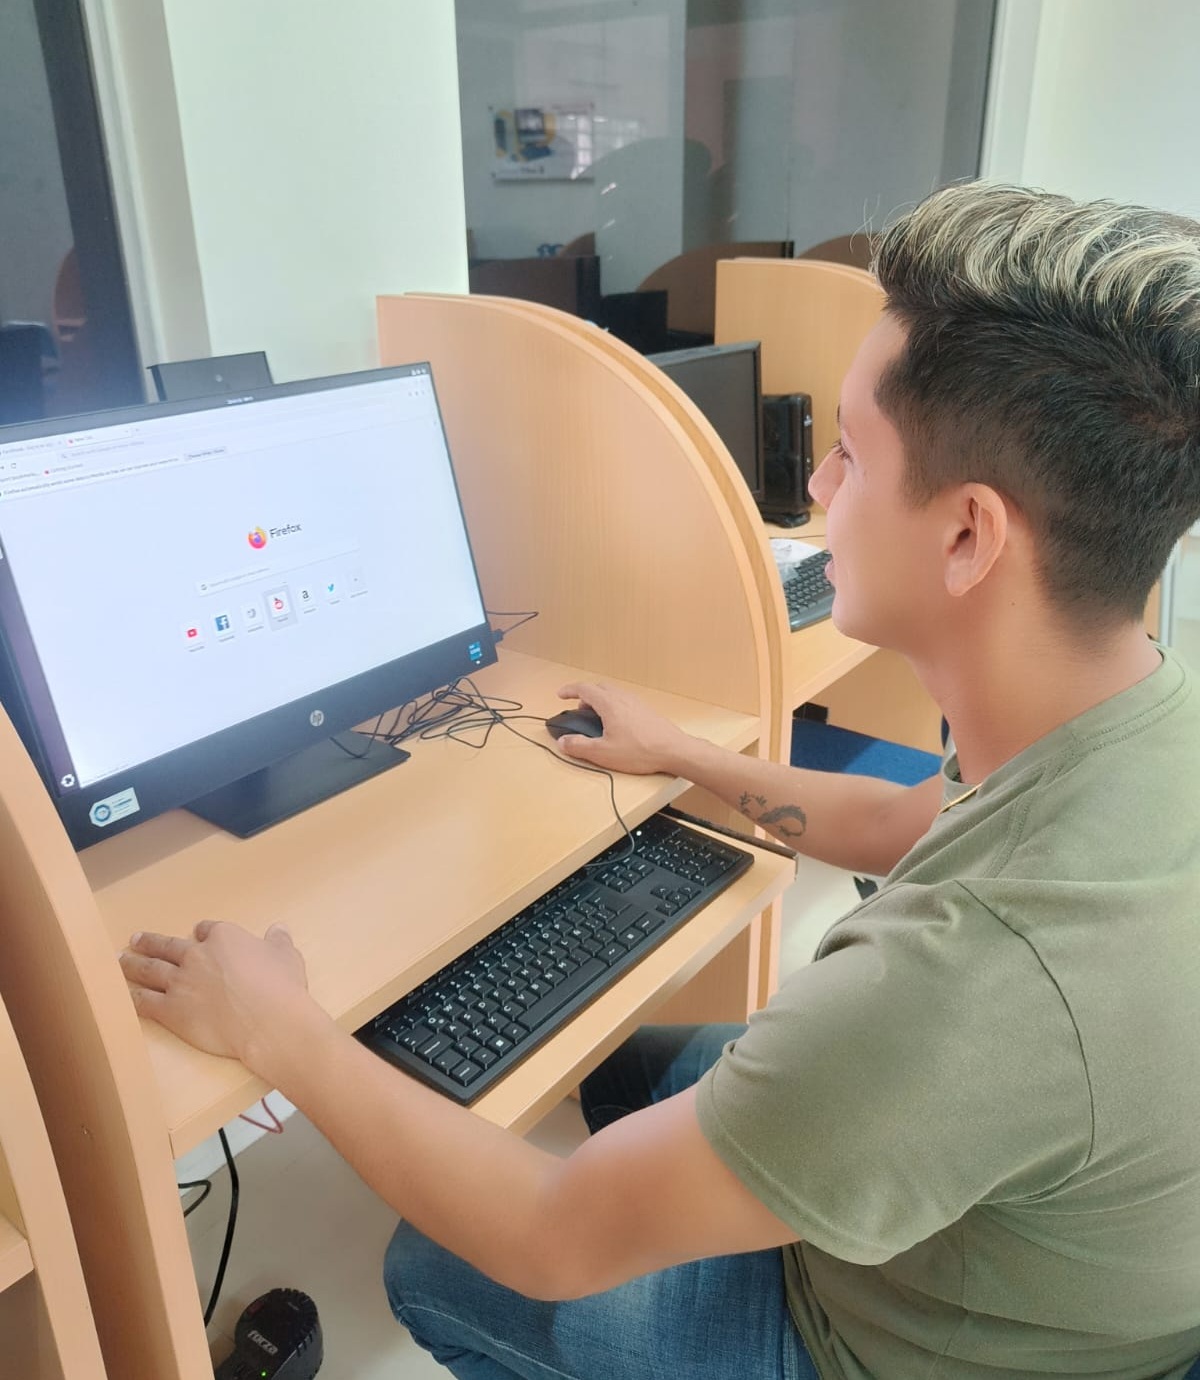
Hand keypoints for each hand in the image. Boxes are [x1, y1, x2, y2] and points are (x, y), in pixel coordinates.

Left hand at [120, 921, 324, 1072]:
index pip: (206, 929)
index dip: (201, 932)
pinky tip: (124, 995)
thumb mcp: (286, 956)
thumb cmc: (281, 986)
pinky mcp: (171, 1011)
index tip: (196, 933)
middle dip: (150, 942)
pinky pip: (145, 1002)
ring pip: (150, 970)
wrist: (267, 1020)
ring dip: (132, 964)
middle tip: (135, 939)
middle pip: (168, 946)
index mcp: (224, 938)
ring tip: (120, 960)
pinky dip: (133, 997)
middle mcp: (196, 955)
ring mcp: (180, 983)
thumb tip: (279, 929)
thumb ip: (278, 942)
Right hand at [554, 682, 694, 775]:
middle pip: (599, 687)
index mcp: (609, 704)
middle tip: (579, 711)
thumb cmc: (639, 751)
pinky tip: (616, 725)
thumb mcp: (603, 753)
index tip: (560, 695)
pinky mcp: (646, 710)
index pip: (584, 689)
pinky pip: (624, 701)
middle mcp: (622, 698)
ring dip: (600, 701)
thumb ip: (579, 746)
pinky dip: (613, 706)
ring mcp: (636, 702)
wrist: (674, 750)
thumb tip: (562, 742)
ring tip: (596, 720)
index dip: (570, 690)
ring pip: (613, 693)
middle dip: (585, 696)